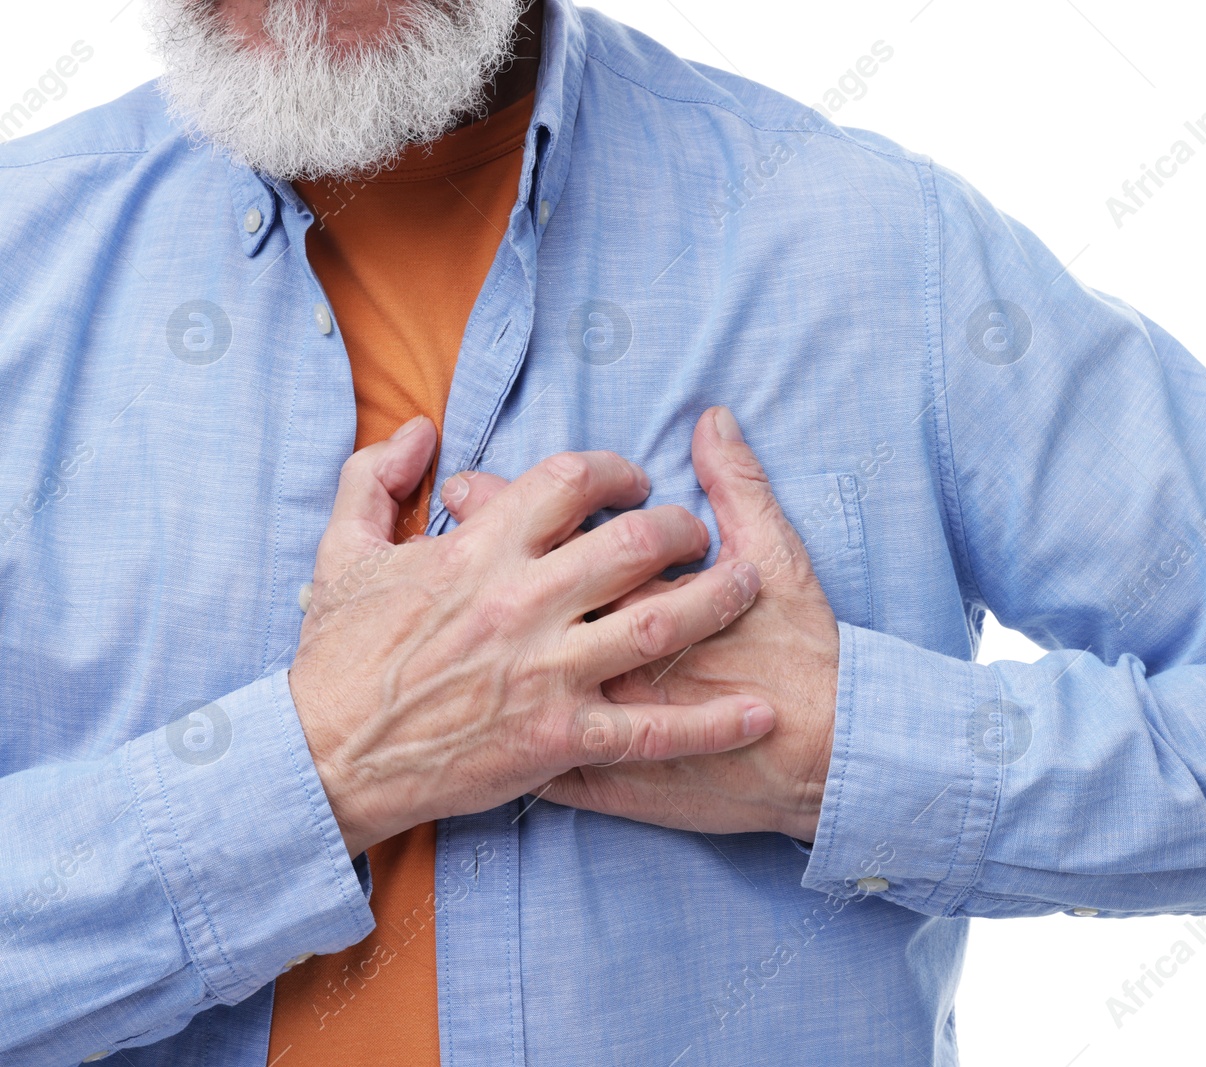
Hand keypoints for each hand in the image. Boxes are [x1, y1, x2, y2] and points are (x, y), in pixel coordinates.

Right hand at [288, 416, 773, 856]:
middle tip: (697, 533)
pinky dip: (713, 724)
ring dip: (717, 598)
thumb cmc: (334, 658)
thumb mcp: (341, 552)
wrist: (321, 760)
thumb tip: (419, 430)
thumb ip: (373, 478)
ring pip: (659, 622)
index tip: (633, 480)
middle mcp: (522, 603)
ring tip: (748, 585)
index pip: (571, 480)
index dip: (616, 469)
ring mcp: (546, 673)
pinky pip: (653, 730)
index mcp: (477, 550)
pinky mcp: (557, 739)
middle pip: (635, 542)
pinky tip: (760, 714)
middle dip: (682, 527)